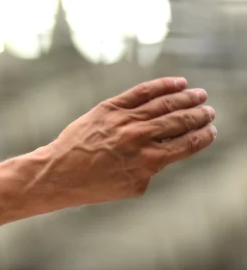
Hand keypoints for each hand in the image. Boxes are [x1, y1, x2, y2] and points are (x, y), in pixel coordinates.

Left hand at [39, 77, 216, 208]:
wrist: (57, 173)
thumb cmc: (92, 185)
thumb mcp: (130, 186)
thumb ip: (152, 170)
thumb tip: (167, 153)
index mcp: (148, 162)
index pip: (187, 145)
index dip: (203, 137)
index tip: (211, 131)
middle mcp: (140, 138)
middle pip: (180, 121)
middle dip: (199, 116)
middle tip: (208, 112)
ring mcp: (125, 121)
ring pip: (165, 103)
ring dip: (187, 98)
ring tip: (199, 95)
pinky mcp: (110, 108)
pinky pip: (142, 92)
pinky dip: (163, 86)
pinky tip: (178, 83)